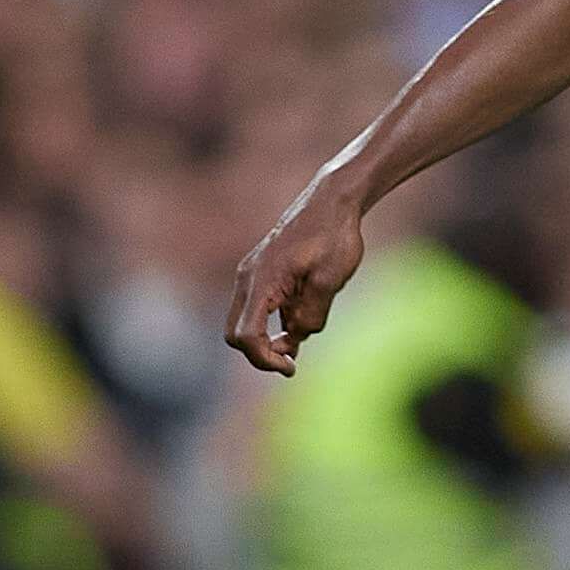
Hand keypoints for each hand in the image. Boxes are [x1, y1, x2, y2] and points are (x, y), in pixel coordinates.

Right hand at [223, 185, 366, 375]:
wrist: (332, 201)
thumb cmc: (333, 236)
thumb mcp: (330, 280)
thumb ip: (312, 315)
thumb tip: (296, 340)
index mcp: (262, 281)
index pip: (246, 336)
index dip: (264, 359)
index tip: (291, 368)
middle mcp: (248, 279)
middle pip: (236, 334)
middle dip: (261, 353)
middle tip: (292, 363)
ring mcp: (252, 274)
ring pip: (244, 322)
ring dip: (266, 339)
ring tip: (298, 346)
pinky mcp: (262, 272)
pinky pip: (256, 308)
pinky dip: (270, 323)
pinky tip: (296, 326)